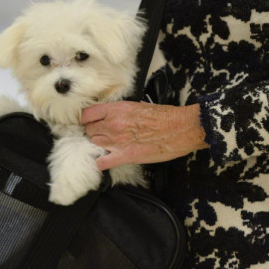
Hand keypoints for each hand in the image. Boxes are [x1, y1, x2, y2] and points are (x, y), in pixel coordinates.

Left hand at [81, 101, 207, 169]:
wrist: (180, 128)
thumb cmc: (166, 116)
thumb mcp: (142, 106)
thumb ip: (127, 110)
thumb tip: (124, 112)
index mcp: (117, 109)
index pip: (88, 115)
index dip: (88, 120)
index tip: (91, 123)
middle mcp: (113, 124)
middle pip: (90, 131)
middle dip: (95, 133)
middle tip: (104, 135)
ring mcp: (117, 141)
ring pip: (94, 144)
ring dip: (99, 145)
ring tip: (108, 147)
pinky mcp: (125, 156)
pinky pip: (102, 162)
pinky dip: (101, 163)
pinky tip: (105, 161)